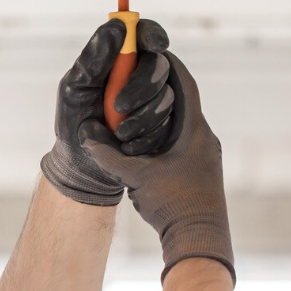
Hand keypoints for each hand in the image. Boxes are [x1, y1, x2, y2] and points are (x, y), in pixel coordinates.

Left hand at [40, 19, 177, 204]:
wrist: (82, 163)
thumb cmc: (74, 120)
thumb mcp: (75, 88)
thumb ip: (94, 58)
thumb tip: (117, 26)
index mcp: (120, 59)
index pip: (144, 35)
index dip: (154, 35)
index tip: (156, 45)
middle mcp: (140, 75)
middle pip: (160, 66)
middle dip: (143, 86)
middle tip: (119, 105)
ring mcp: (155, 100)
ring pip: (167, 98)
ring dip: (142, 117)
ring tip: (118, 132)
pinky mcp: (163, 125)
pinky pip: (168, 125)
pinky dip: (147, 136)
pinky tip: (128, 145)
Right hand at [81, 51, 234, 281]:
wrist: (199, 239)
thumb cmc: (173, 206)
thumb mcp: (136, 177)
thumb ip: (110, 156)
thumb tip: (86, 137)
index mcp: (194, 130)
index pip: (184, 83)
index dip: (167, 64)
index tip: (151, 51)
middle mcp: (204, 138)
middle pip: (183, 101)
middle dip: (160, 88)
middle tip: (139, 77)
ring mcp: (205, 155)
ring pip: (183, 123)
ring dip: (162, 113)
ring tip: (139, 108)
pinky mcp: (202, 171)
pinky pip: (183, 142)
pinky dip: (165, 135)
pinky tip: (148, 143)